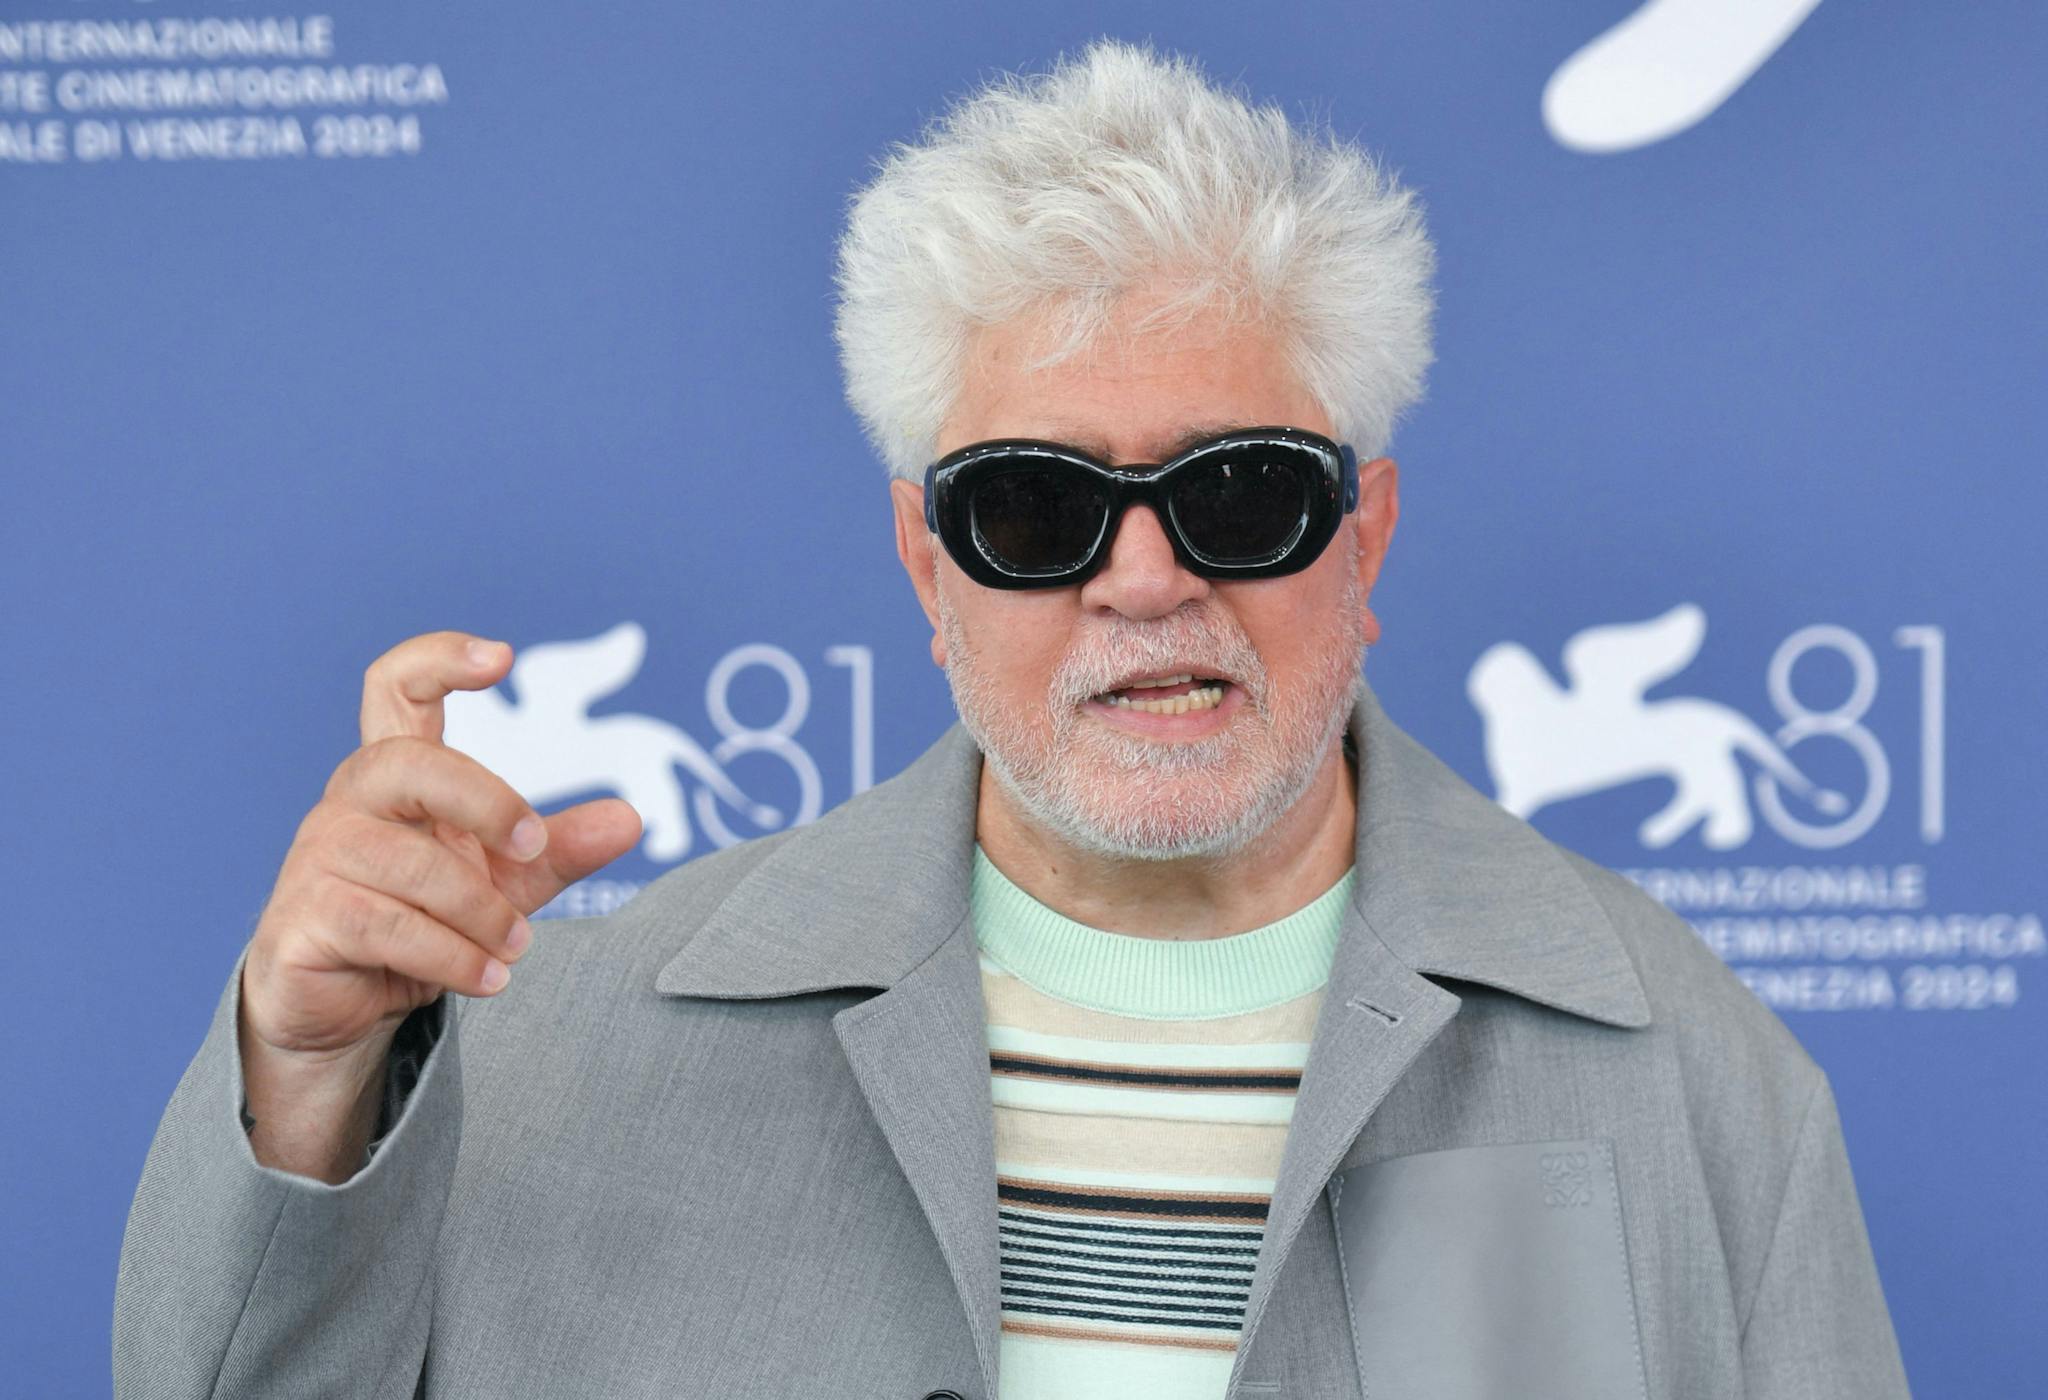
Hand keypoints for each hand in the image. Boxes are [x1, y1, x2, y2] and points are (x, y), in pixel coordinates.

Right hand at [241, 630, 643, 1062]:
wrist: (349, 1010)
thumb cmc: (424, 925)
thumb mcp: (504, 883)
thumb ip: (558, 848)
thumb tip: (631, 818)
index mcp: (396, 775)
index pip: (395, 687)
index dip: (439, 659)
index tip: (502, 656)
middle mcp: (350, 801)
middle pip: (411, 766)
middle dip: (486, 802)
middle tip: (533, 846)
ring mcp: (318, 858)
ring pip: (412, 866)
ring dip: (480, 913)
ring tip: (511, 947)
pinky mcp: (304, 919)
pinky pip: (388, 926)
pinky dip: (453, 955)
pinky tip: (487, 977)